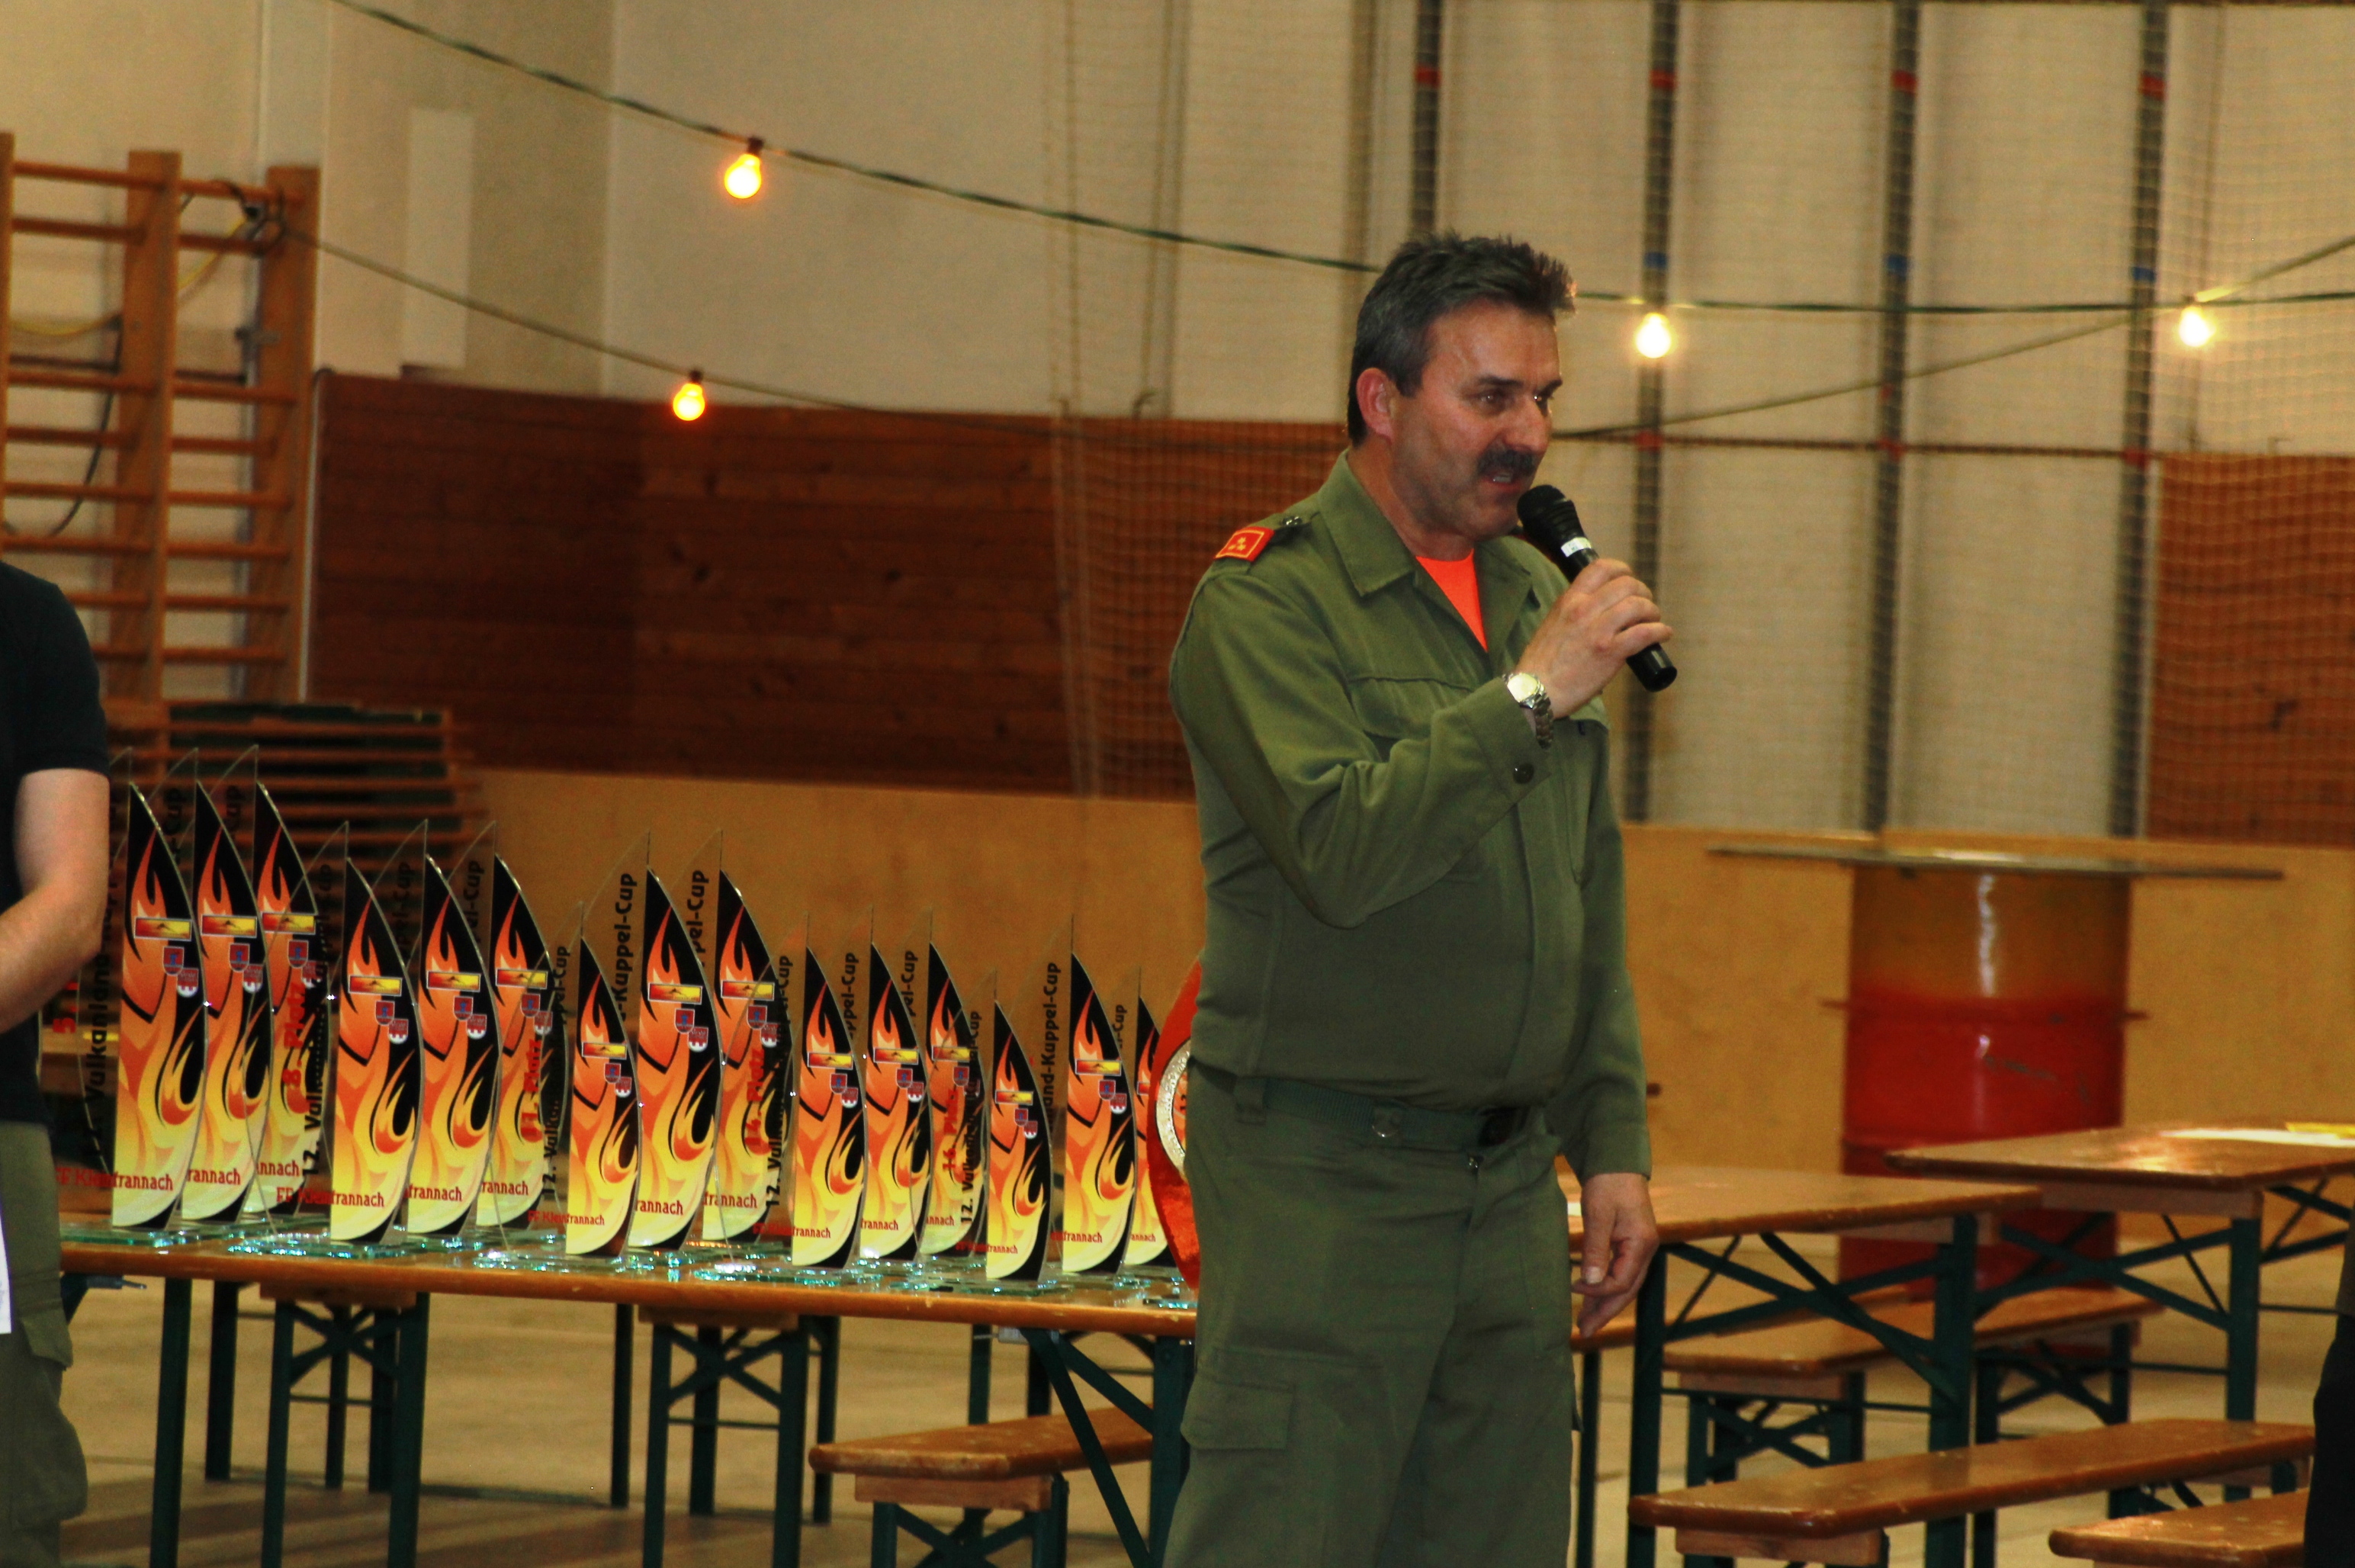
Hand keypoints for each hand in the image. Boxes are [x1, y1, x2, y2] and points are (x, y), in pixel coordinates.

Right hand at [1512, 558, 1670, 714]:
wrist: (1535, 690)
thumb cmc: (1541, 664)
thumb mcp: (1553, 624)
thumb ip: (1573, 612)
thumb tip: (1598, 610)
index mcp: (1568, 601)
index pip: (1600, 568)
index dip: (1622, 570)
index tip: (1629, 579)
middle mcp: (1583, 610)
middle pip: (1626, 585)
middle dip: (1642, 592)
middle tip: (1645, 604)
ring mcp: (1597, 631)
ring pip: (1638, 605)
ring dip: (1652, 611)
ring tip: (1653, 620)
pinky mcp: (1610, 653)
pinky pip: (1644, 633)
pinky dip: (1659, 631)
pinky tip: (1662, 634)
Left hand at [1572, 1171, 1658, 1333]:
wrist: (1616, 1162)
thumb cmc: (1608, 1183)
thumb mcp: (1598, 1214)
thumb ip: (1595, 1248)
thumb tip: (1589, 1282)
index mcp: (1641, 1244)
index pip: (1622, 1281)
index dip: (1597, 1290)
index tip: (1573, 1288)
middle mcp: (1645, 1250)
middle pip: (1627, 1290)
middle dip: (1605, 1312)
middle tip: (1584, 1332)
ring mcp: (1639, 1248)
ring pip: (1624, 1285)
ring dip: (1604, 1304)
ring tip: (1584, 1323)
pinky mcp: (1629, 1244)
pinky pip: (1619, 1273)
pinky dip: (1605, 1287)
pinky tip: (1590, 1298)